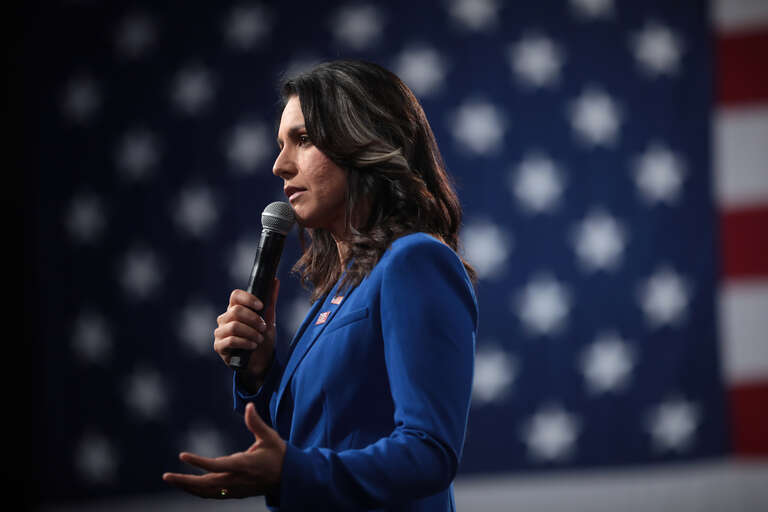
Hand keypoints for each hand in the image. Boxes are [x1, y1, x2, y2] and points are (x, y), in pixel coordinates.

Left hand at [162, 402, 285, 498]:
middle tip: (166, 476)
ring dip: (188, 487)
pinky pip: (212, 494)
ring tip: (171, 479)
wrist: (289, 479)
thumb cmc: (279, 455)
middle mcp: (237, 480)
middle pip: (206, 484)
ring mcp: (235, 489)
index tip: (182, 456)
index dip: (199, 462)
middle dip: (185, 481)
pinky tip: (187, 486)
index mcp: (244, 465)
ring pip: (207, 492)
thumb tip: (249, 406)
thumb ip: (256, 423)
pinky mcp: (235, 493)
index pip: (217, 465)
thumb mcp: (270, 437)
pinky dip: (197, 491)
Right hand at [214, 279, 279, 383]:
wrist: (262, 362)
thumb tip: (275, 280)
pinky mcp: (219, 346)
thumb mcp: (269, 319)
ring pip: (234, 326)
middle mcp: (225, 319)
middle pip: (235, 311)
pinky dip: (245, 342)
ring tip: (259, 339)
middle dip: (254, 319)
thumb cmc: (263, 339)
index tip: (261, 306)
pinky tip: (253, 346)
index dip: (248, 299)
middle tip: (263, 327)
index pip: (235, 295)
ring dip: (251, 333)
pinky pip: (230, 340)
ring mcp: (220, 332)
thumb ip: (270, 300)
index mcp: (235, 309)